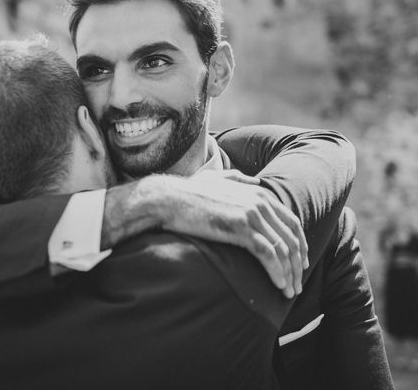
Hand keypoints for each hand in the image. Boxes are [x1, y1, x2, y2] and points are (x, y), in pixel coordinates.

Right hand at [159, 171, 306, 298]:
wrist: (169, 198)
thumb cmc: (188, 192)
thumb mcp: (216, 178)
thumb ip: (237, 177)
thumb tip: (256, 180)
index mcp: (259, 193)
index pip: (292, 222)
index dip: (299, 245)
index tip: (300, 265)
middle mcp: (260, 202)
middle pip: (291, 238)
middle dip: (297, 265)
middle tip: (296, 285)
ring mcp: (252, 214)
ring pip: (283, 249)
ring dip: (289, 274)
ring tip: (288, 292)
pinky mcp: (240, 228)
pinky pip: (268, 254)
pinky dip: (277, 272)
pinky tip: (278, 285)